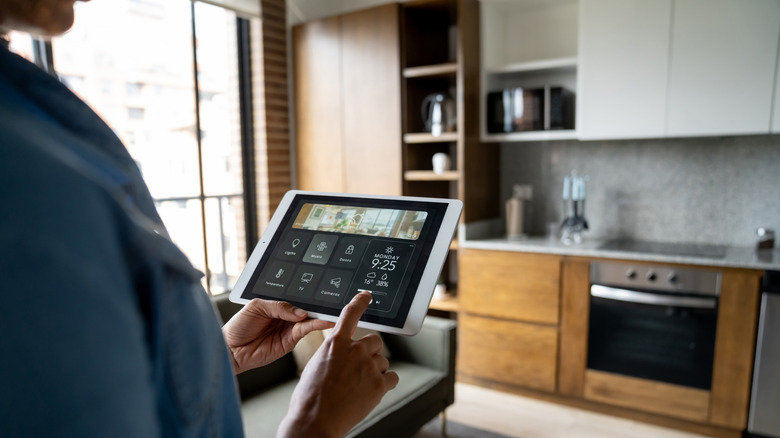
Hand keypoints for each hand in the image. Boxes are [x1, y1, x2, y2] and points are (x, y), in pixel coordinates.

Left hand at [222, 299, 333, 373]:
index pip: (296, 298)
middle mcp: (286, 317)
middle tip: (332, 301)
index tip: (321, 290)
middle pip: (306, 309)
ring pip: (309, 320)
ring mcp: (289, 329)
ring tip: (331, 312)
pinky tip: (322, 321)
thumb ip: (279, 306)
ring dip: (320, 316)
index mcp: (278, 305)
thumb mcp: (257, 306)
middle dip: (318, 305)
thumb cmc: (239, 326)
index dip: (307, 295)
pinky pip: (304, 331)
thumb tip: (301, 312)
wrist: (230, 349)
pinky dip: (315, 326)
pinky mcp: (290, 342)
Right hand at [277, 292, 398, 437]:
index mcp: (335, 343)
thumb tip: (346, 353)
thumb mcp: (316, 365)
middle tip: (358, 369)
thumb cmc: (310, 398)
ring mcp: (369, 367)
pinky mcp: (379, 384)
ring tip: (358, 387)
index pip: (350, 314)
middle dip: (370, 353)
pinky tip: (370, 393)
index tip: (366, 296)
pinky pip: (392, 377)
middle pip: (375, 341)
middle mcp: (355, 350)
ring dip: (375, 371)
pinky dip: (384, 385)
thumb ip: (334, 353)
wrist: (314, 422)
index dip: (360, 302)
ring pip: (383, 361)